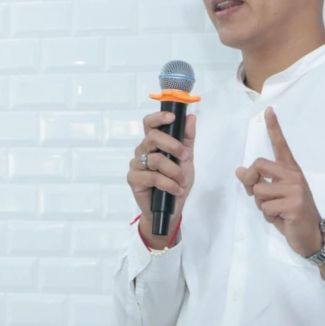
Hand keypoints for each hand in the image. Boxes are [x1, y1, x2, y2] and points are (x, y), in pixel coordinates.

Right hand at [126, 110, 196, 247]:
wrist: (172, 208)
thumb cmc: (177, 181)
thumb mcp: (187, 159)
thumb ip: (187, 139)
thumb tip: (191, 118)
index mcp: (153, 143)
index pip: (150, 124)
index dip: (159, 117)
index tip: (172, 117)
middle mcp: (143, 151)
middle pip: (152, 137)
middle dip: (172, 145)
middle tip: (185, 157)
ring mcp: (136, 164)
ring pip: (155, 159)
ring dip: (174, 171)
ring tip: (182, 181)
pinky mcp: (134, 179)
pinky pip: (152, 177)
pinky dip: (168, 184)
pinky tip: (175, 190)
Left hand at [235, 107, 322, 257]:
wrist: (312, 236)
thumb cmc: (292, 216)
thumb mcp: (274, 197)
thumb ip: (260, 183)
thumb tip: (240, 171)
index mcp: (290, 171)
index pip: (281, 146)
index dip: (274, 128)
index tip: (268, 110)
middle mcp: (294, 176)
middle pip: (258, 166)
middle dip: (250, 182)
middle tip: (256, 196)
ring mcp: (295, 189)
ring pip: (258, 191)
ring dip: (262, 206)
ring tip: (277, 212)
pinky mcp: (294, 204)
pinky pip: (266, 208)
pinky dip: (269, 218)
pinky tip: (283, 219)